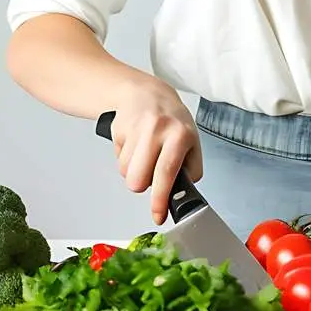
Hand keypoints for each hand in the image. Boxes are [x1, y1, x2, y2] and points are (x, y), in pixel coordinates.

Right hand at [107, 79, 202, 224]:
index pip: (166, 174)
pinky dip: (126, 157)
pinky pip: (118, 159)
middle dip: (141, 183)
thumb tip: (179, 192)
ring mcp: (136, 128)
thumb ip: (190, 168)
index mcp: (180, 135)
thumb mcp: (192, 140)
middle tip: (149, 172)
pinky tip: (135, 144)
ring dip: (134, 170)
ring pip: (126, 172)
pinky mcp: (119, 128)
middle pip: (137, 180)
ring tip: (144, 153)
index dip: (160, 200)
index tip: (158, 216)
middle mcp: (157, 130)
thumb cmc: (172, 121)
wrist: (147, 94)